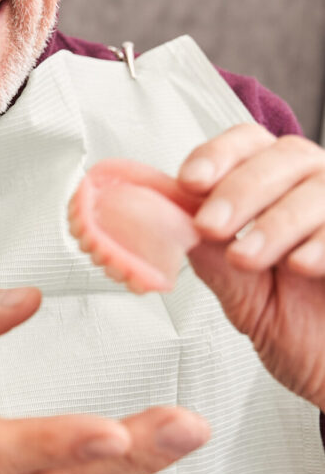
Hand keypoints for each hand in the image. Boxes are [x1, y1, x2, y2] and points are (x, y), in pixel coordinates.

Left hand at [178, 124, 324, 407]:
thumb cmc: (298, 330)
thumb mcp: (240, 292)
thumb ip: (209, 251)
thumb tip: (163, 217)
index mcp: (276, 189)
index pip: (248, 143)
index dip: (218, 155)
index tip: (189, 181)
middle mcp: (315, 190)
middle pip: (284, 156)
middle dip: (240, 189)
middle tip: (210, 226)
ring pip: (318, 187)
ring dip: (275, 221)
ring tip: (247, 258)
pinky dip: (322, 242)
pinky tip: (300, 265)